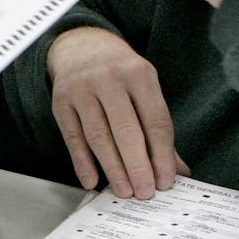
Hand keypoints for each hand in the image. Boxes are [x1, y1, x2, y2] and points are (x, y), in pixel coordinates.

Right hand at [48, 26, 188, 195]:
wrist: (82, 47)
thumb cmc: (120, 74)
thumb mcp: (144, 89)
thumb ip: (159, 129)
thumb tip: (178, 172)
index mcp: (139, 73)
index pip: (155, 119)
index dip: (161, 154)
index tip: (165, 180)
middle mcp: (109, 78)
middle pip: (126, 129)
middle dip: (137, 165)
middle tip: (145, 192)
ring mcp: (82, 88)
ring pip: (99, 135)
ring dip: (113, 168)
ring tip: (124, 191)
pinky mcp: (60, 100)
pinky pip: (73, 137)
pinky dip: (82, 162)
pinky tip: (92, 180)